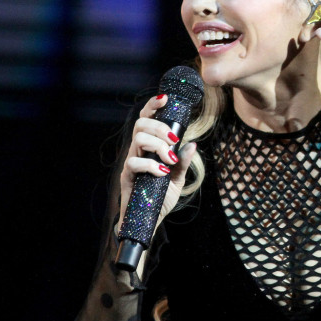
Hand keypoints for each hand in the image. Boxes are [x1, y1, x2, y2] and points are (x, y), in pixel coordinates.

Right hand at [118, 95, 197, 230]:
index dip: (152, 106)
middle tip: (174, 141)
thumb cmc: (160, 198)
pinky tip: (162, 173)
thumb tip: (193, 144)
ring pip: (138, 140)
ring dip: (157, 145)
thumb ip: (183, 162)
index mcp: (149, 148)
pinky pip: (134, 163)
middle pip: (141, 125)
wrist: (150, 222)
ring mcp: (131, 163)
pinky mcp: (127, 177)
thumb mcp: (178, 179)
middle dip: (159, 128)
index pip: (147, 120)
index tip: (165, 99)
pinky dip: (151, 165)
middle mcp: (138, 152)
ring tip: (169, 160)